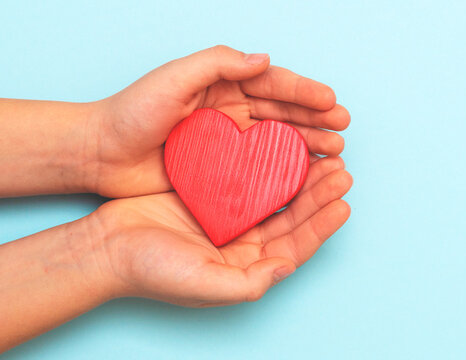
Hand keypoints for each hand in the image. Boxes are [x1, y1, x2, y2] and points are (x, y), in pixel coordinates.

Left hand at [86, 45, 349, 196]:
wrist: (100, 153)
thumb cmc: (131, 111)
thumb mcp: (173, 78)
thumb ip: (217, 63)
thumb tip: (264, 59)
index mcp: (223, 85)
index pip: (272, 84)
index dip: (304, 92)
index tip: (331, 102)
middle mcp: (231, 112)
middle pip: (284, 113)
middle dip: (316, 119)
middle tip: (343, 129)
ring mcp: (229, 142)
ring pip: (279, 140)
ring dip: (309, 144)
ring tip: (335, 152)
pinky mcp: (223, 171)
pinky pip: (262, 169)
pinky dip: (287, 171)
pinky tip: (307, 176)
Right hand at [93, 156, 351, 306]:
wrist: (105, 248)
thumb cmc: (150, 271)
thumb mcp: (202, 284)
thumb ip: (248, 282)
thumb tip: (287, 266)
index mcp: (248, 267)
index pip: (295, 247)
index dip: (321, 226)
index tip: (343, 204)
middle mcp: (245, 244)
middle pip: (293, 217)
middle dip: (319, 195)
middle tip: (341, 171)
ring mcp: (230, 218)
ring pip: (276, 195)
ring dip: (301, 178)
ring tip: (325, 157)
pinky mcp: (213, 195)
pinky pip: (249, 178)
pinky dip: (269, 165)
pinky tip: (284, 148)